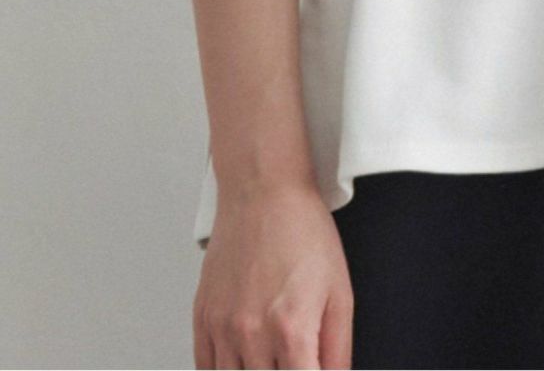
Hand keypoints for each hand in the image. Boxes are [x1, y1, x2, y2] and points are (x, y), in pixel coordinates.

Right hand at [193, 181, 353, 369]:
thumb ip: (338, 349)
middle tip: (294, 360)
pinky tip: (246, 361)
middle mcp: (252, 333)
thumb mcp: (340, 291)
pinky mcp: (203, 319)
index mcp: (292, 328)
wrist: (263, 192)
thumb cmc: (303, 232)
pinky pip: (205, 369)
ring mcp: (222, 328)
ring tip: (272, 358)